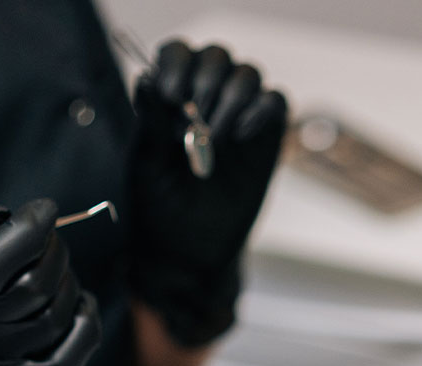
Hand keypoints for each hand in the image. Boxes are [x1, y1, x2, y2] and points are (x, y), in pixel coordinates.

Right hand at [0, 199, 101, 365]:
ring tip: (51, 270)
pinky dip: (84, 318)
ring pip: (57, 316)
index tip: (43, 209)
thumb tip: (9, 215)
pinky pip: (75, 351)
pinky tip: (72, 302)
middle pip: (32, 288)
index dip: (27, 230)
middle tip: (48, 239)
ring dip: (65, 281)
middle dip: (51, 251)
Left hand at [126, 40, 288, 346]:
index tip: (169, 94)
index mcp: (169, 101)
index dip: (176, 62)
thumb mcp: (146, 166)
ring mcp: (238, 120)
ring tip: (215, 135)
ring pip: (248, 74)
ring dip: (231, 96)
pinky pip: (276, 101)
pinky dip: (260, 109)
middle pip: (217, 57)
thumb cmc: (159, 211)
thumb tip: (145, 77)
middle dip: (206, 79)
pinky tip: (237, 137)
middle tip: (194, 114)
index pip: (177, 54)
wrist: (189, 255)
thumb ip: (150, 121)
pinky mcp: (265, 140)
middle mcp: (205, 102)